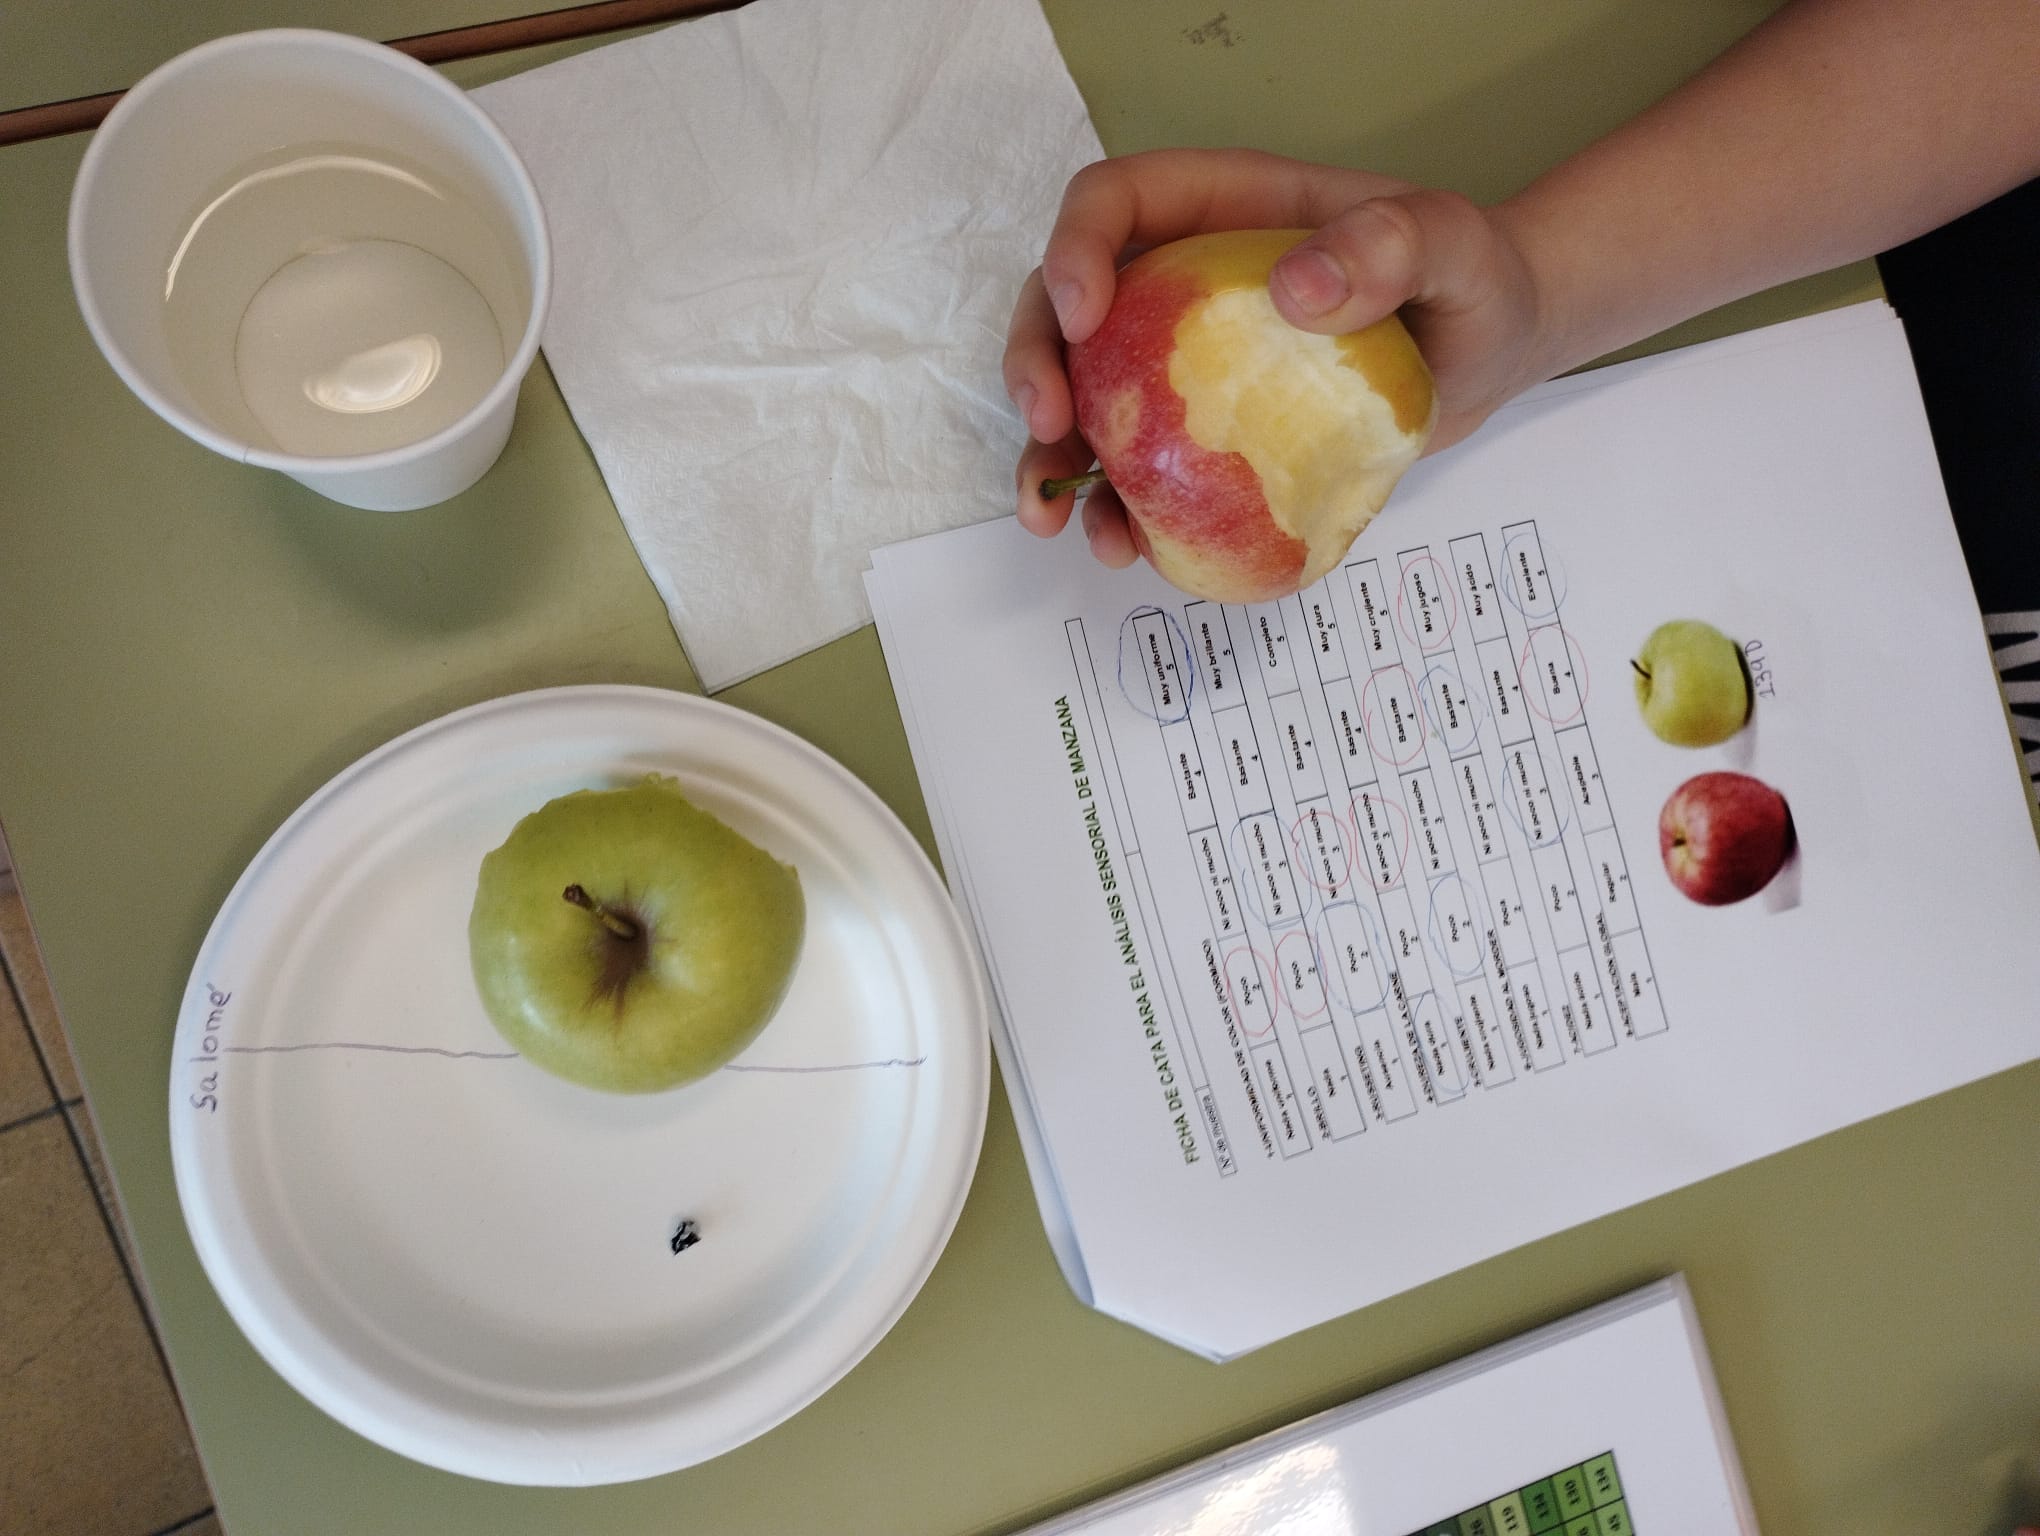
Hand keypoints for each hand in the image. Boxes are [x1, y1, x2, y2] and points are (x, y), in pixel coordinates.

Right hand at [1003, 149, 1553, 569]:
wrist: (1493, 348)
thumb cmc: (1469, 277)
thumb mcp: (1451, 244)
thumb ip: (1390, 245)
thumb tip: (1297, 291)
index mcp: (1223, 213)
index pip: (1115, 204)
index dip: (1077, 250)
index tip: (1086, 317)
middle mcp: (1184, 285)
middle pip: (1067, 306)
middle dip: (1035, 364)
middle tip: (1048, 424)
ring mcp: (1187, 365)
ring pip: (1086, 398)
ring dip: (1050, 458)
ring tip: (1053, 516)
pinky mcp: (1208, 436)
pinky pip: (1141, 470)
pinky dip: (1118, 512)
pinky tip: (1125, 548)